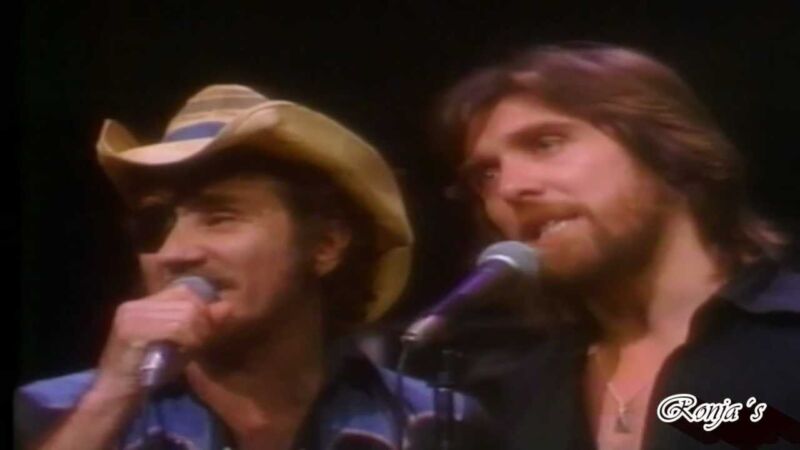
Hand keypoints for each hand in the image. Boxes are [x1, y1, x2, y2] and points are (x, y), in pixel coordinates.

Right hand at [90, 284, 229, 399]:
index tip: (206, 331)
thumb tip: (227, 306)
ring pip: (185, 313)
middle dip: (203, 321)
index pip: (185, 290)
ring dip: (197, 333)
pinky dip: (188, 339)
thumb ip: (202, 324)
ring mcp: (131, 315)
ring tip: (194, 348)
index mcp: (145, 303)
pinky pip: (174, 327)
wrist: (118, 394)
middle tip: (202, 342)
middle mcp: (136, 304)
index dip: (202, 308)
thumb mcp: (182, 343)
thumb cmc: (151, 370)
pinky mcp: (130, 330)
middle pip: (187, 300)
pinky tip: (185, 352)